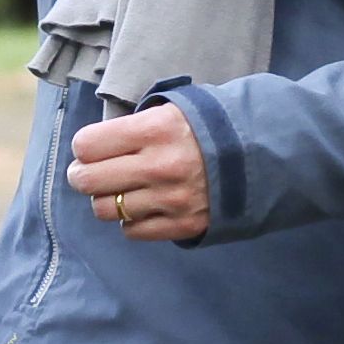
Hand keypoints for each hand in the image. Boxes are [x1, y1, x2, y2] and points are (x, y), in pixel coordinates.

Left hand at [64, 103, 210, 243]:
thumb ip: (132, 127)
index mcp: (155, 130)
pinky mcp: (183, 225)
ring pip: (106, 210)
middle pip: (89, 181)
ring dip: (107, 200)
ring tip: (120, 190)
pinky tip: (143, 206)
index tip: (91, 150)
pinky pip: (132, 231)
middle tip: (89, 174)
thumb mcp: (171, 111)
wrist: (260, 156)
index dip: (84, 148)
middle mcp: (160, 166)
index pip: (87, 145)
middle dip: (82, 177)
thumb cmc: (206, 128)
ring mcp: (171, 199)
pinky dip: (131, 221)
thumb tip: (90, 149)